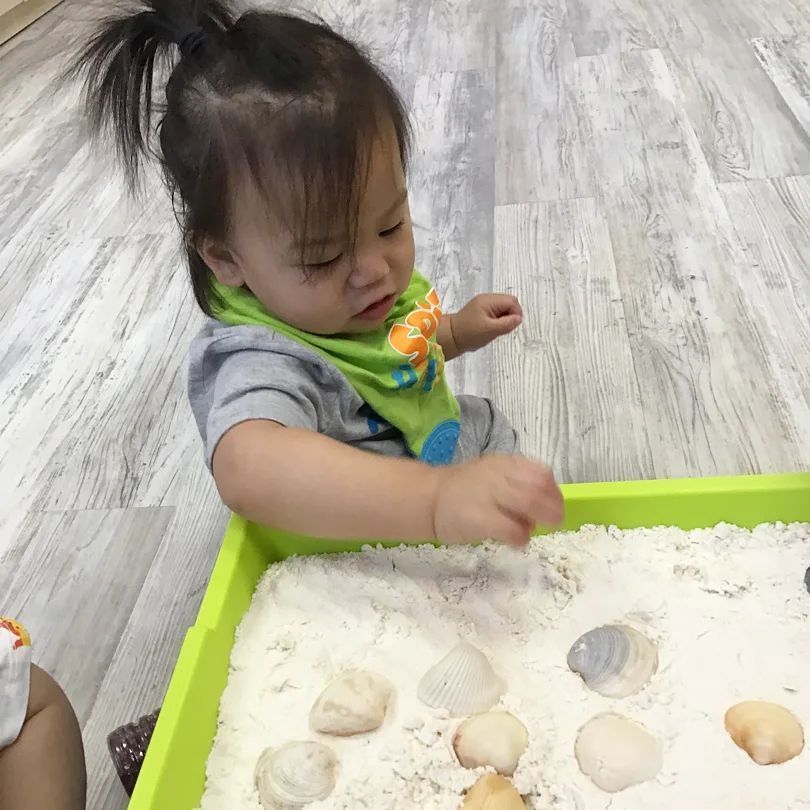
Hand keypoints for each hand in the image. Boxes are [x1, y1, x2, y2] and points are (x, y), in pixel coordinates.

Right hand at [431, 455, 563, 547]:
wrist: (428, 499)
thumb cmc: (464, 490)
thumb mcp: (492, 474)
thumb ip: (517, 483)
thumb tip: (544, 503)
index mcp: (504, 464)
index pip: (541, 473)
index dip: (553, 491)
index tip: (553, 503)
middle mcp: (498, 475)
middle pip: (539, 489)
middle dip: (553, 508)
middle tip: (553, 522)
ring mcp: (489, 495)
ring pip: (530, 504)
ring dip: (539, 521)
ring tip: (530, 529)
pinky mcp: (480, 518)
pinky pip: (513, 529)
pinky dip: (521, 538)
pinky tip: (515, 541)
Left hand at [450, 293, 522, 353]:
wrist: (450, 337)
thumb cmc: (469, 334)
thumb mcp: (489, 330)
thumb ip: (506, 324)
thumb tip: (519, 319)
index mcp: (489, 300)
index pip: (512, 301)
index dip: (515, 314)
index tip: (509, 327)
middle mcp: (487, 299)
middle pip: (509, 303)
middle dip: (510, 316)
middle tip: (502, 329)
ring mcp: (484, 304)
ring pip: (504, 309)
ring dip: (504, 319)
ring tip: (495, 329)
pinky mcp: (482, 311)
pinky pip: (497, 313)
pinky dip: (498, 321)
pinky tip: (491, 328)